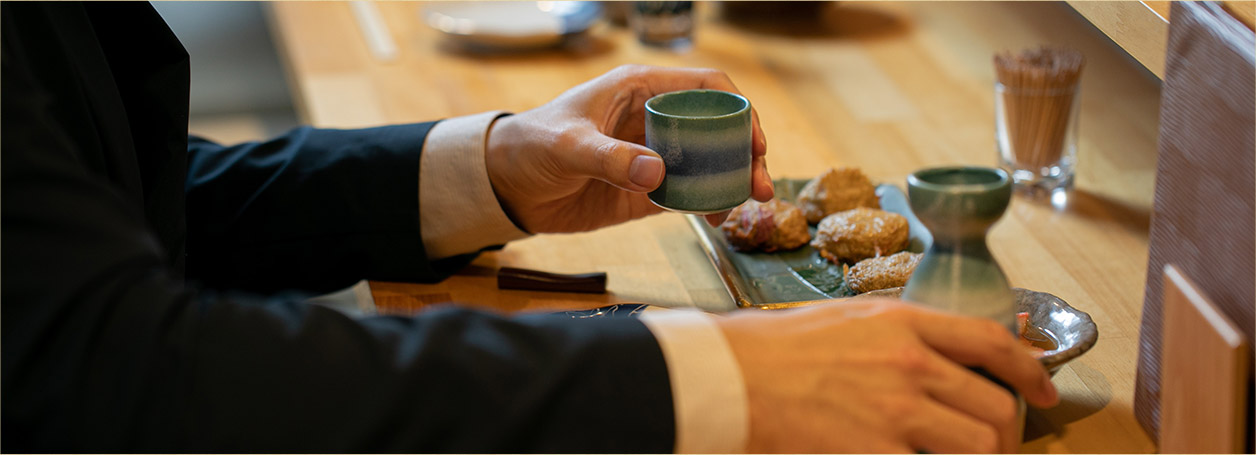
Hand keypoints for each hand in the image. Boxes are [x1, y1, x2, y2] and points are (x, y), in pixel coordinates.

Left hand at [485, 65, 772, 233]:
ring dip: (732, 181)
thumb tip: (658, 172)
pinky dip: (707, 204)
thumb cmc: (531, 145)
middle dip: (745, 153)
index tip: (753, 141)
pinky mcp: (645, 191)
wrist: (505, 186)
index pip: (706, 88)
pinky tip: (717, 218)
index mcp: (640, 90)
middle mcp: (654, 120)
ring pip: (708, 163)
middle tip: (760, 184)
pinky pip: (687, 194)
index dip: (737, 110)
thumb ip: (610, 158)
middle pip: (716, 128)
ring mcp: (653, 156)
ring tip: (748, 204)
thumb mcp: (567, 146)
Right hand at [717, 298, 1058, 452]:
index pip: (991, 341)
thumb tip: (940, 355)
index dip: (1029, 370)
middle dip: (1007, 437)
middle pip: (996, 407)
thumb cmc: (769, 350)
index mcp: (900, 323)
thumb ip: (896, 334)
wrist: (725, 380)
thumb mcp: (842, 321)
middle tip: (995, 448)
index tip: (1042, 391)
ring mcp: (895, 412)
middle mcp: (909, 364)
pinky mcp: (876, 453)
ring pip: (980, 447)